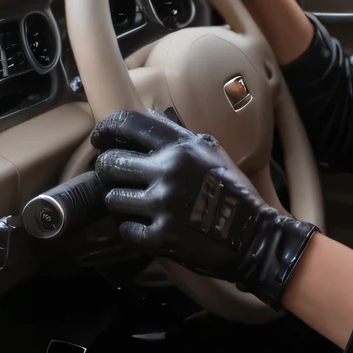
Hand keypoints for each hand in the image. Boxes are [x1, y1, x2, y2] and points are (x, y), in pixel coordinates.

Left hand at [90, 110, 316, 309]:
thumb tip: (150, 116)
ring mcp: (163, 205)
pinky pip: (125, 229)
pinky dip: (133, 230)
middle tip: (118, 178)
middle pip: (110, 163)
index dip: (106, 129)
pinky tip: (149, 226)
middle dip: (109, 171)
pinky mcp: (160, 236)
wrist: (252, 236)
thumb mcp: (212, 152)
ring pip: (112, 198)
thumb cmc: (232, 191)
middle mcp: (168, 171)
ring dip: (120, 202)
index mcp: (181, 147)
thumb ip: (180, 135)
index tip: (100, 138)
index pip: (128, 124)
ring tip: (137, 205)